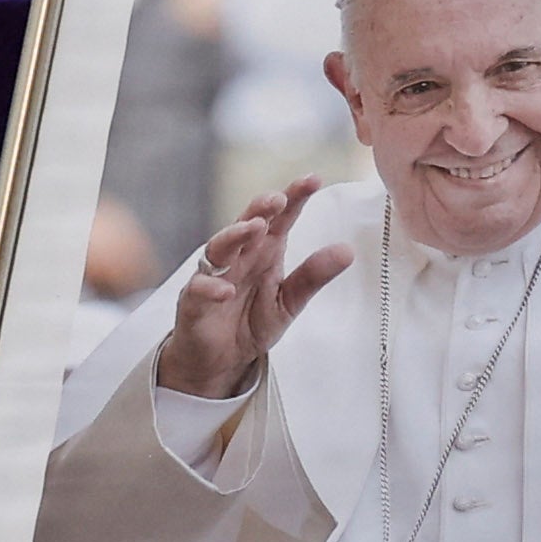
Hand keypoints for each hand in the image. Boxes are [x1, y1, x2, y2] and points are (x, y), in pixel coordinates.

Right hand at [159, 179, 354, 398]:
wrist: (221, 361)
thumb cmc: (250, 323)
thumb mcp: (289, 302)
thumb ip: (312, 277)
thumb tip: (347, 250)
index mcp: (264, 252)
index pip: (280, 219)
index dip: (294, 198)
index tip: (313, 180)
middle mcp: (238, 258)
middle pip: (247, 224)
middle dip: (261, 208)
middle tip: (278, 198)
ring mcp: (213, 276)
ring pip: (219, 248)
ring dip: (235, 236)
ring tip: (254, 228)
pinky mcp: (193, 302)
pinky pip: (199, 289)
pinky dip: (211, 287)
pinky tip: (226, 290)